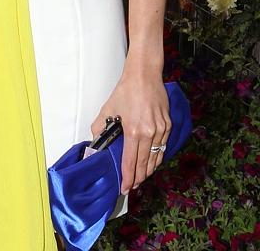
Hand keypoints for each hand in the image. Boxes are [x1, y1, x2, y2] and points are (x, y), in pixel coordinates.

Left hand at [91, 70, 170, 193]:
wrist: (144, 75)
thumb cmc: (126, 90)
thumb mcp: (108, 108)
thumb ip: (100, 128)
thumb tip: (96, 142)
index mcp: (133, 131)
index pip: (130, 162)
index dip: (127, 177)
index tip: (124, 187)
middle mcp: (149, 133)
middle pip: (144, 164)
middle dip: (138, 178)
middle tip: (132, 186)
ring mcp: (161, 130)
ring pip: (156, 157)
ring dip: (148, 169)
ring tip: (141, 177)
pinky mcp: (168, 125)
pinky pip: (163, 147)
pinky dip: (157, 157)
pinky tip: (152, 161)